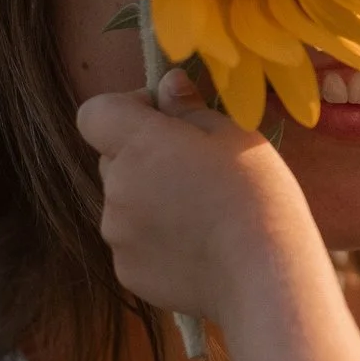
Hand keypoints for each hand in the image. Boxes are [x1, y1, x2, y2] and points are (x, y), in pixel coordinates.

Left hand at [79, 71, 330, 325]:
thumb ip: (189, 108)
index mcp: (138, 144)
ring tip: (202, 217)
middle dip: (144, 158)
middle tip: (196, 171)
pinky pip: (134, 244)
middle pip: (113, 160)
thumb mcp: (234, 135)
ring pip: (124, 204)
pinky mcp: (127, 272)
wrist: (264, 276)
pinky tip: (198, 248)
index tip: (165, 119)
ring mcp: (117, 234)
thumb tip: (167, 84)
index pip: (95, 113)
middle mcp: (115, 188)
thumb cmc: (257, 194)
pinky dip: (156, 241)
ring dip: (151, 201)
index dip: (126, 109)